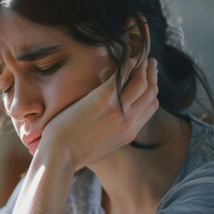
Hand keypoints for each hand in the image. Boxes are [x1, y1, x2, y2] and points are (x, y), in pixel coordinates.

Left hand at [39, 57, 158, 169]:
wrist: (60, 155)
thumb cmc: (72, 152)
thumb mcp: (101, 146)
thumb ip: (111, 133)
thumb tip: (107, 124)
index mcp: (129, 132)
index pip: (151, 107)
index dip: (152, 91)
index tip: (148, 80)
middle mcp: (129, 120)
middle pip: (151, 93)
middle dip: (153, 76)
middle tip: (150, 64)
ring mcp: (118, 109)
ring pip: (142, 83)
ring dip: (144, 67)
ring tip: (141, 57)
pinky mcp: (103, 98)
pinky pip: (123, 76)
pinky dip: (128, 65)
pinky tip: (127, 58)